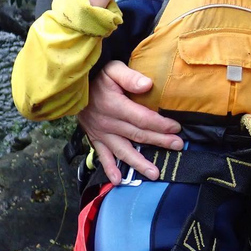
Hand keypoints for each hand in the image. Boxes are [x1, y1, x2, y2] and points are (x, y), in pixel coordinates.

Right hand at [79, 60, 183, 184]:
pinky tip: (118, 180)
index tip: (176, 128)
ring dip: (139, 163)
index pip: (142, 118)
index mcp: (115, 106)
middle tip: (177, 146)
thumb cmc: (97, 75)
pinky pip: (102, 156)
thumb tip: (148, 84)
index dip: (160, 124)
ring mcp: (101, 133)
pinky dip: (110, 168)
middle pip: (138, 135)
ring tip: (154, 174)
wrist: (73, 84)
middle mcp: (109, 123)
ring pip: (123, 150)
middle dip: (159, 141)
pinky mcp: (94, 138)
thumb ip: (130, 77)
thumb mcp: (113, 69)